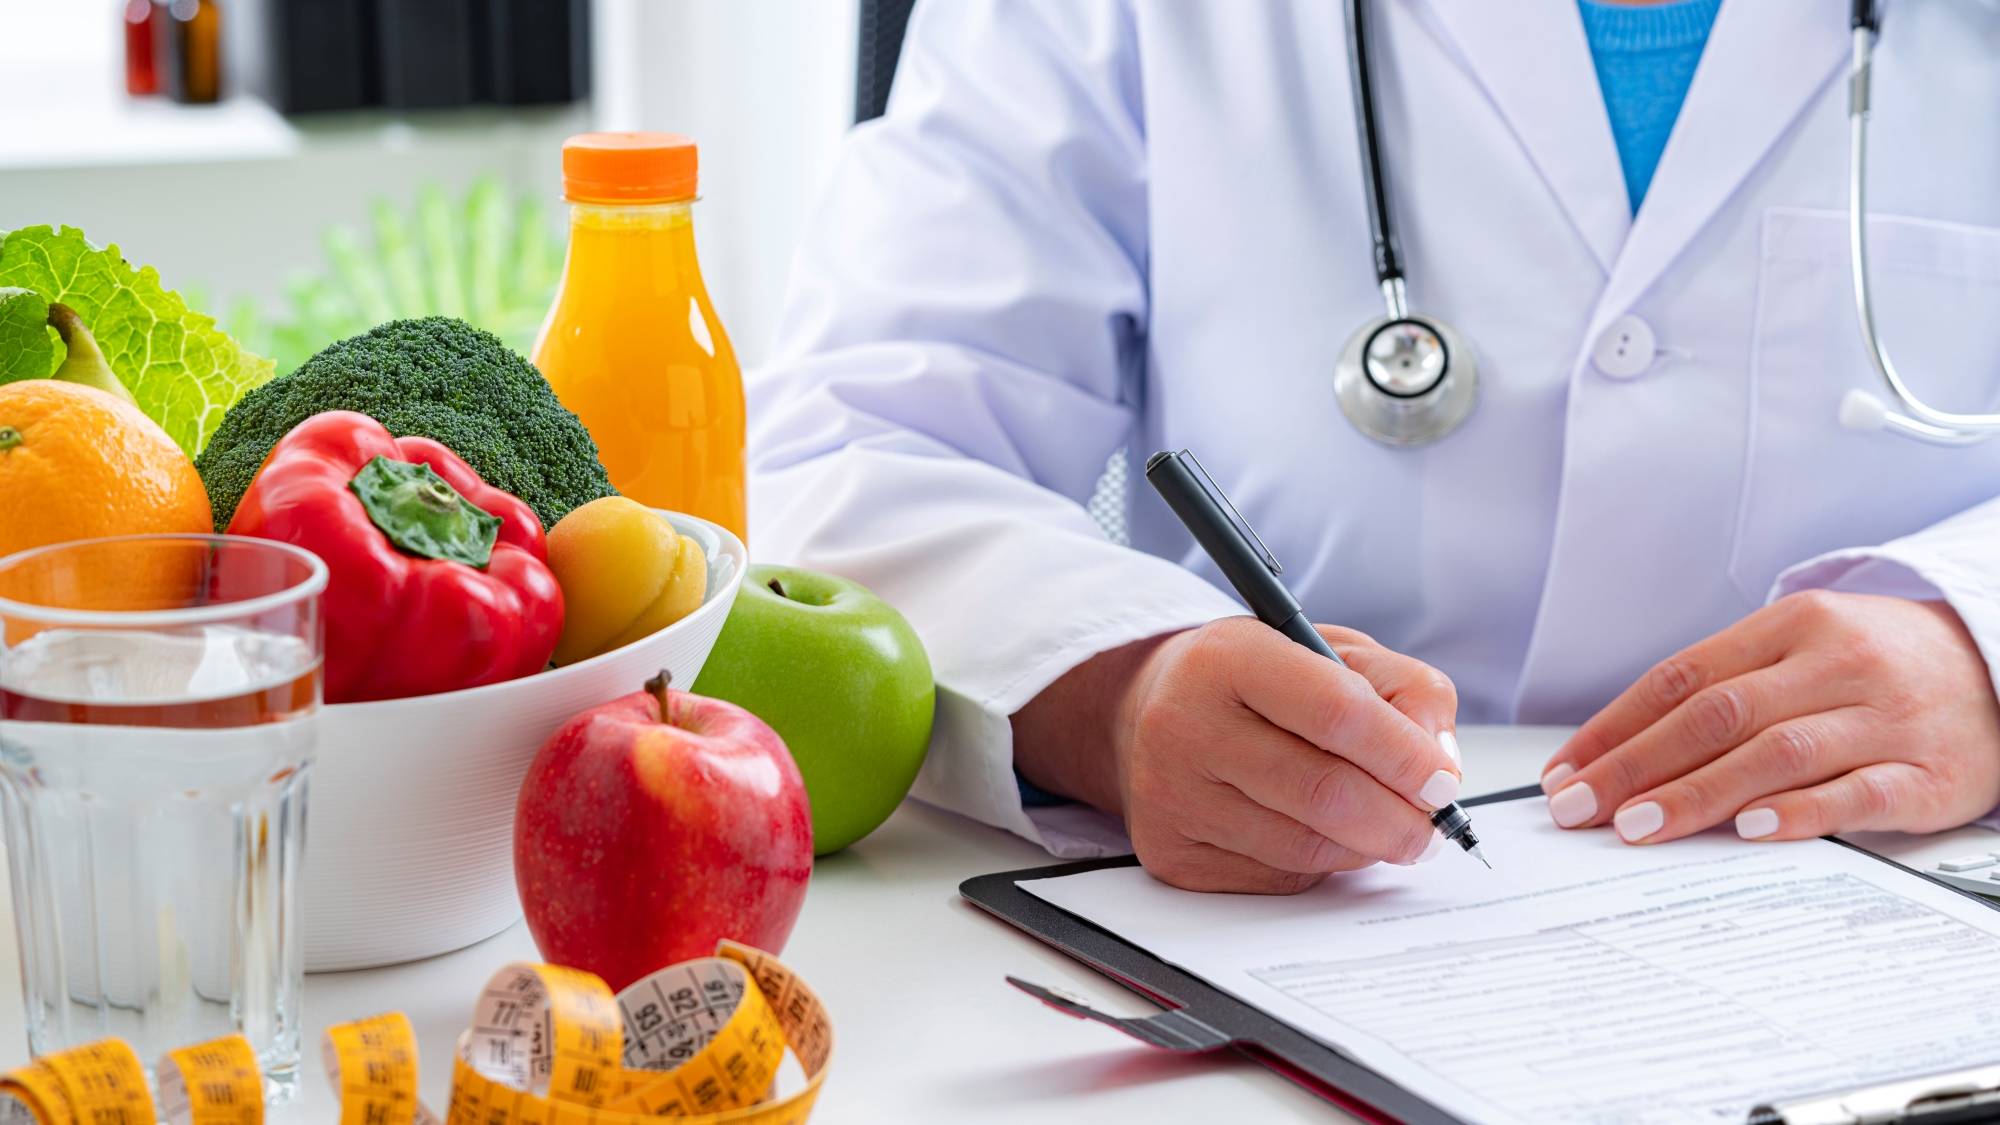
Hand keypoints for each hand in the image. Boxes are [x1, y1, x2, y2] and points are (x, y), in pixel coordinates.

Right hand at [1028, 617, 1461, 893]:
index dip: (1405, 755)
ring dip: (1365, 847)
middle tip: (1430, 828)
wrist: (1150, 711)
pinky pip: (1276, 878)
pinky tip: (1316, 833)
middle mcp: (1185, 724)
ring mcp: (1170, 795)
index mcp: (1228, 657)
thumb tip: (1439, 767)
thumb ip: (1404, 690)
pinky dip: (1318, 865)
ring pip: (1306, 847)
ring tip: (1382, 827)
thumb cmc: (1255, 680)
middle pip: (1325, 793)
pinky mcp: (1170, 853)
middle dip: (1400, 821)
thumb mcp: (1332, 650)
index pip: (1338, 712)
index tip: (1443, 783)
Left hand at [1541, 591, 1999, 843]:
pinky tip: (1750, 830)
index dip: (1616, 727)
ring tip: (1638, 828)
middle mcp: (1837, 663)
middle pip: (1717, 714)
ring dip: (1698, 793)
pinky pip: (1857, 792)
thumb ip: (1725, 690)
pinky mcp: (1929, 773)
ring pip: (1776, 752)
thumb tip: (1621, 753)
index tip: (1567, 773)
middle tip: (1580, 810)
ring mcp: (1885, 717)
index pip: (1682, 677)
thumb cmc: (1877, 666)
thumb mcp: (1802, 649)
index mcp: (1794, 624)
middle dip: (1636, 766)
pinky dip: (1799, 812)